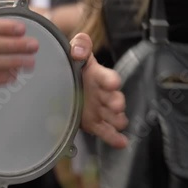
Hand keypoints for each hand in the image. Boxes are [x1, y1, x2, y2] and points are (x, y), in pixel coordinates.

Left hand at [70, 33, 127, 147]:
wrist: (66, 81)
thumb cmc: (76, 65)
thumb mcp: (76, 50)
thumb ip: (80, 45)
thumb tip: (79, 49)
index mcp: (98, 76)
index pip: (108, 77)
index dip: (110, 80)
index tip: (112, 83)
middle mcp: (103, 94)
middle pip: (116, 99)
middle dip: (116, 102)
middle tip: (115, 105)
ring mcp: (101, 109)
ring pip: (115, 117)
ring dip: (116, 119)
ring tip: (117, 123)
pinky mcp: (95, 123)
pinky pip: (107, 131)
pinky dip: (114, 137)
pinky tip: (121, 142)